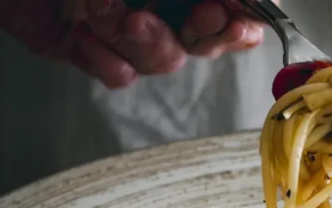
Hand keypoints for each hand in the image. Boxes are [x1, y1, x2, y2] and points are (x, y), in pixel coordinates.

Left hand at [0, 1, 265, 88]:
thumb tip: (248, 2)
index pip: (226, 14)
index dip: (239, 26)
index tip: (242, 25)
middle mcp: (153, 6)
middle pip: (201, 44)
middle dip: (198, 35)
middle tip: (202, 17)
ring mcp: (123, 32)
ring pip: (161, 63)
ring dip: (139, 40)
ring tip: (105, 8)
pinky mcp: (92, 52)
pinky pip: (119, 76)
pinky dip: (103, 59)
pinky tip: (83, 33)